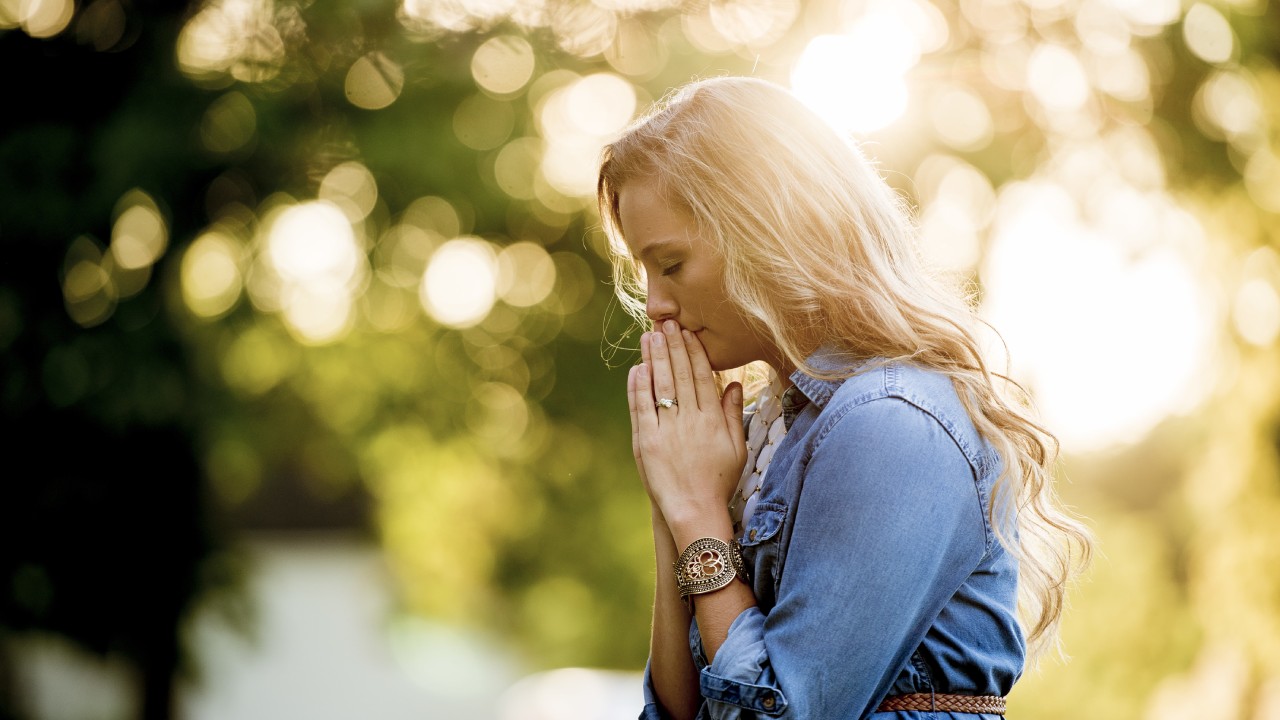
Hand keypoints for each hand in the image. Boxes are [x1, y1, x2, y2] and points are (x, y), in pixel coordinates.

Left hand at [627, 320, 745, 527]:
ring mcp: (667, 430)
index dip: (693, 351)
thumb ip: (733, 414)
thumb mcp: (736, 447)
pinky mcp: (647, 442)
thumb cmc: (718, 481)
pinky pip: (642, 409)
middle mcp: (690, 420)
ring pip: (660, 386)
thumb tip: (733, 384)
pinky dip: (638, 387)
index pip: (701, 376)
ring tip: (649, 337)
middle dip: (672, 346)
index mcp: (712, 419)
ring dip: (654, 359)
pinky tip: (636, 369)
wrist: (694, 510)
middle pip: (679, 375)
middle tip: (666, 323)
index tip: (687, 332)